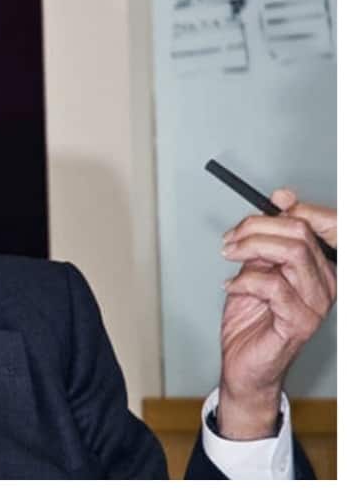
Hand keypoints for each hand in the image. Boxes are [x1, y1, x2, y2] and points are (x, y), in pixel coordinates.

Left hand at [217, 189, 335, 439]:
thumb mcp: (257, 266)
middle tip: (230, 237)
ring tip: (228, 256)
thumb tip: (281, 198)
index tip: (274, 201)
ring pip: (290, 253)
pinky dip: (243, 280)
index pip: (331, 226)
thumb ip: (269, 236)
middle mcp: (326, 283)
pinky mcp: (300, 322)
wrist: (243, 362)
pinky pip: (272, 285)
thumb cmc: (252, 316)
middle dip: (257, 226)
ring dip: (249, 248)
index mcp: (321, 266)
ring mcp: (317, 304)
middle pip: (300, 233)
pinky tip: (230, 287)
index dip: (303, 208)